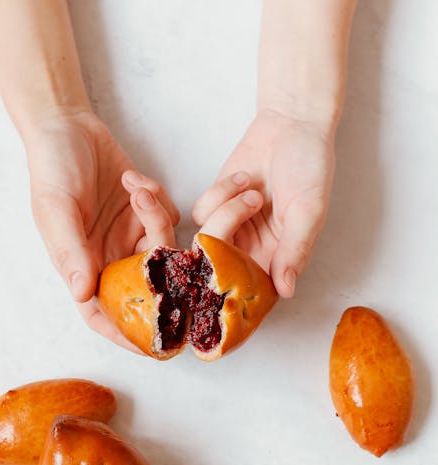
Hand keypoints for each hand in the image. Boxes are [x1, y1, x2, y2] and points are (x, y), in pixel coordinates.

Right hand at [24, 109, 179, 350]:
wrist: (67, 126)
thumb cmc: (52, 168)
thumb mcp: (57, 209)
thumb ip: (71, 252)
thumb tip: (83, 293)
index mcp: (83, 267)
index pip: (103, 314)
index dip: (126, 334)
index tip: (153, 348)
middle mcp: (109, 257)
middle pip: (144, 285)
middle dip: (160, 273)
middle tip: (176, 262)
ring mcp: (129, 235)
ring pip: (162, 249)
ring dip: (155, 219)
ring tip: (133, 189)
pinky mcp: (145, 212)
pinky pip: (169, 219)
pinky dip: (158, 201)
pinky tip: (133, 179)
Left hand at [192, 109, 335, 296]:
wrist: (290, 126)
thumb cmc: (309, 168)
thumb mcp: (308, 211)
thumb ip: (294, 251)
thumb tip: (286, 291)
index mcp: (279, 259)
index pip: (255, 291)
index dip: (240, 287)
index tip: (235, 272)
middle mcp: (253, 250)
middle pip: (222, 269)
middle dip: (229, 242)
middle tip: (249, 212)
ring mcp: (232, 229)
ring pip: (208, 240)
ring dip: (228, 212)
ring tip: (255, 191)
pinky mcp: (215, 207)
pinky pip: (201, 214)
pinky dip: (219, 194)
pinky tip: (243, 179)